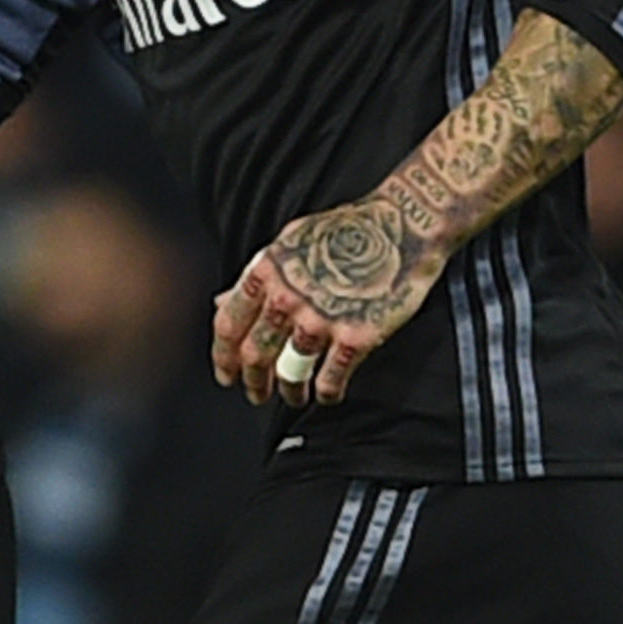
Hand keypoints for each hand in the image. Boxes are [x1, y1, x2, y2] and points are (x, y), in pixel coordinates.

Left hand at [210, 194, 438, 408]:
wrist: (399, 227)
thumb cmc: (345, 231)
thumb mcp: (288, 243)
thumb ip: (256, 277)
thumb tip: (223, 301)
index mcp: (266, 273)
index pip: (229, 325)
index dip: (222, 356)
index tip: (226, 373)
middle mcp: (288, 299)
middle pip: (255, 354)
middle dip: (252, 381)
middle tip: (255, 393)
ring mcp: (321, 320)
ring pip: (290, 372)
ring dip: (288, 391)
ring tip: (292, 397)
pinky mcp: (356, 337)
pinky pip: (332, 378)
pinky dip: (326, 393)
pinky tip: (326, 394)